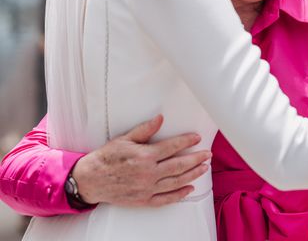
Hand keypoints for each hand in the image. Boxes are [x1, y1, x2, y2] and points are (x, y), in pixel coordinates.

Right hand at [72, 115, 210, 206]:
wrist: (90, 180)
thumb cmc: (106, 158)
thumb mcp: (124, 139)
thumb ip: (145, 130)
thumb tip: (160, 118)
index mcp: (145, 156)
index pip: (172, 147)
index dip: (187, 141)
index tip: (197, 138)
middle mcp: (148, 173)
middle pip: (179, 165)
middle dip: (196, 159)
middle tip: (207, 154)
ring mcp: (147, 188)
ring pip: (176, 182)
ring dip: (193, 175)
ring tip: (204, 168)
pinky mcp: (144, 200)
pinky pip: (166, 199)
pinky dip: (179, 194)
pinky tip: (189, 189)